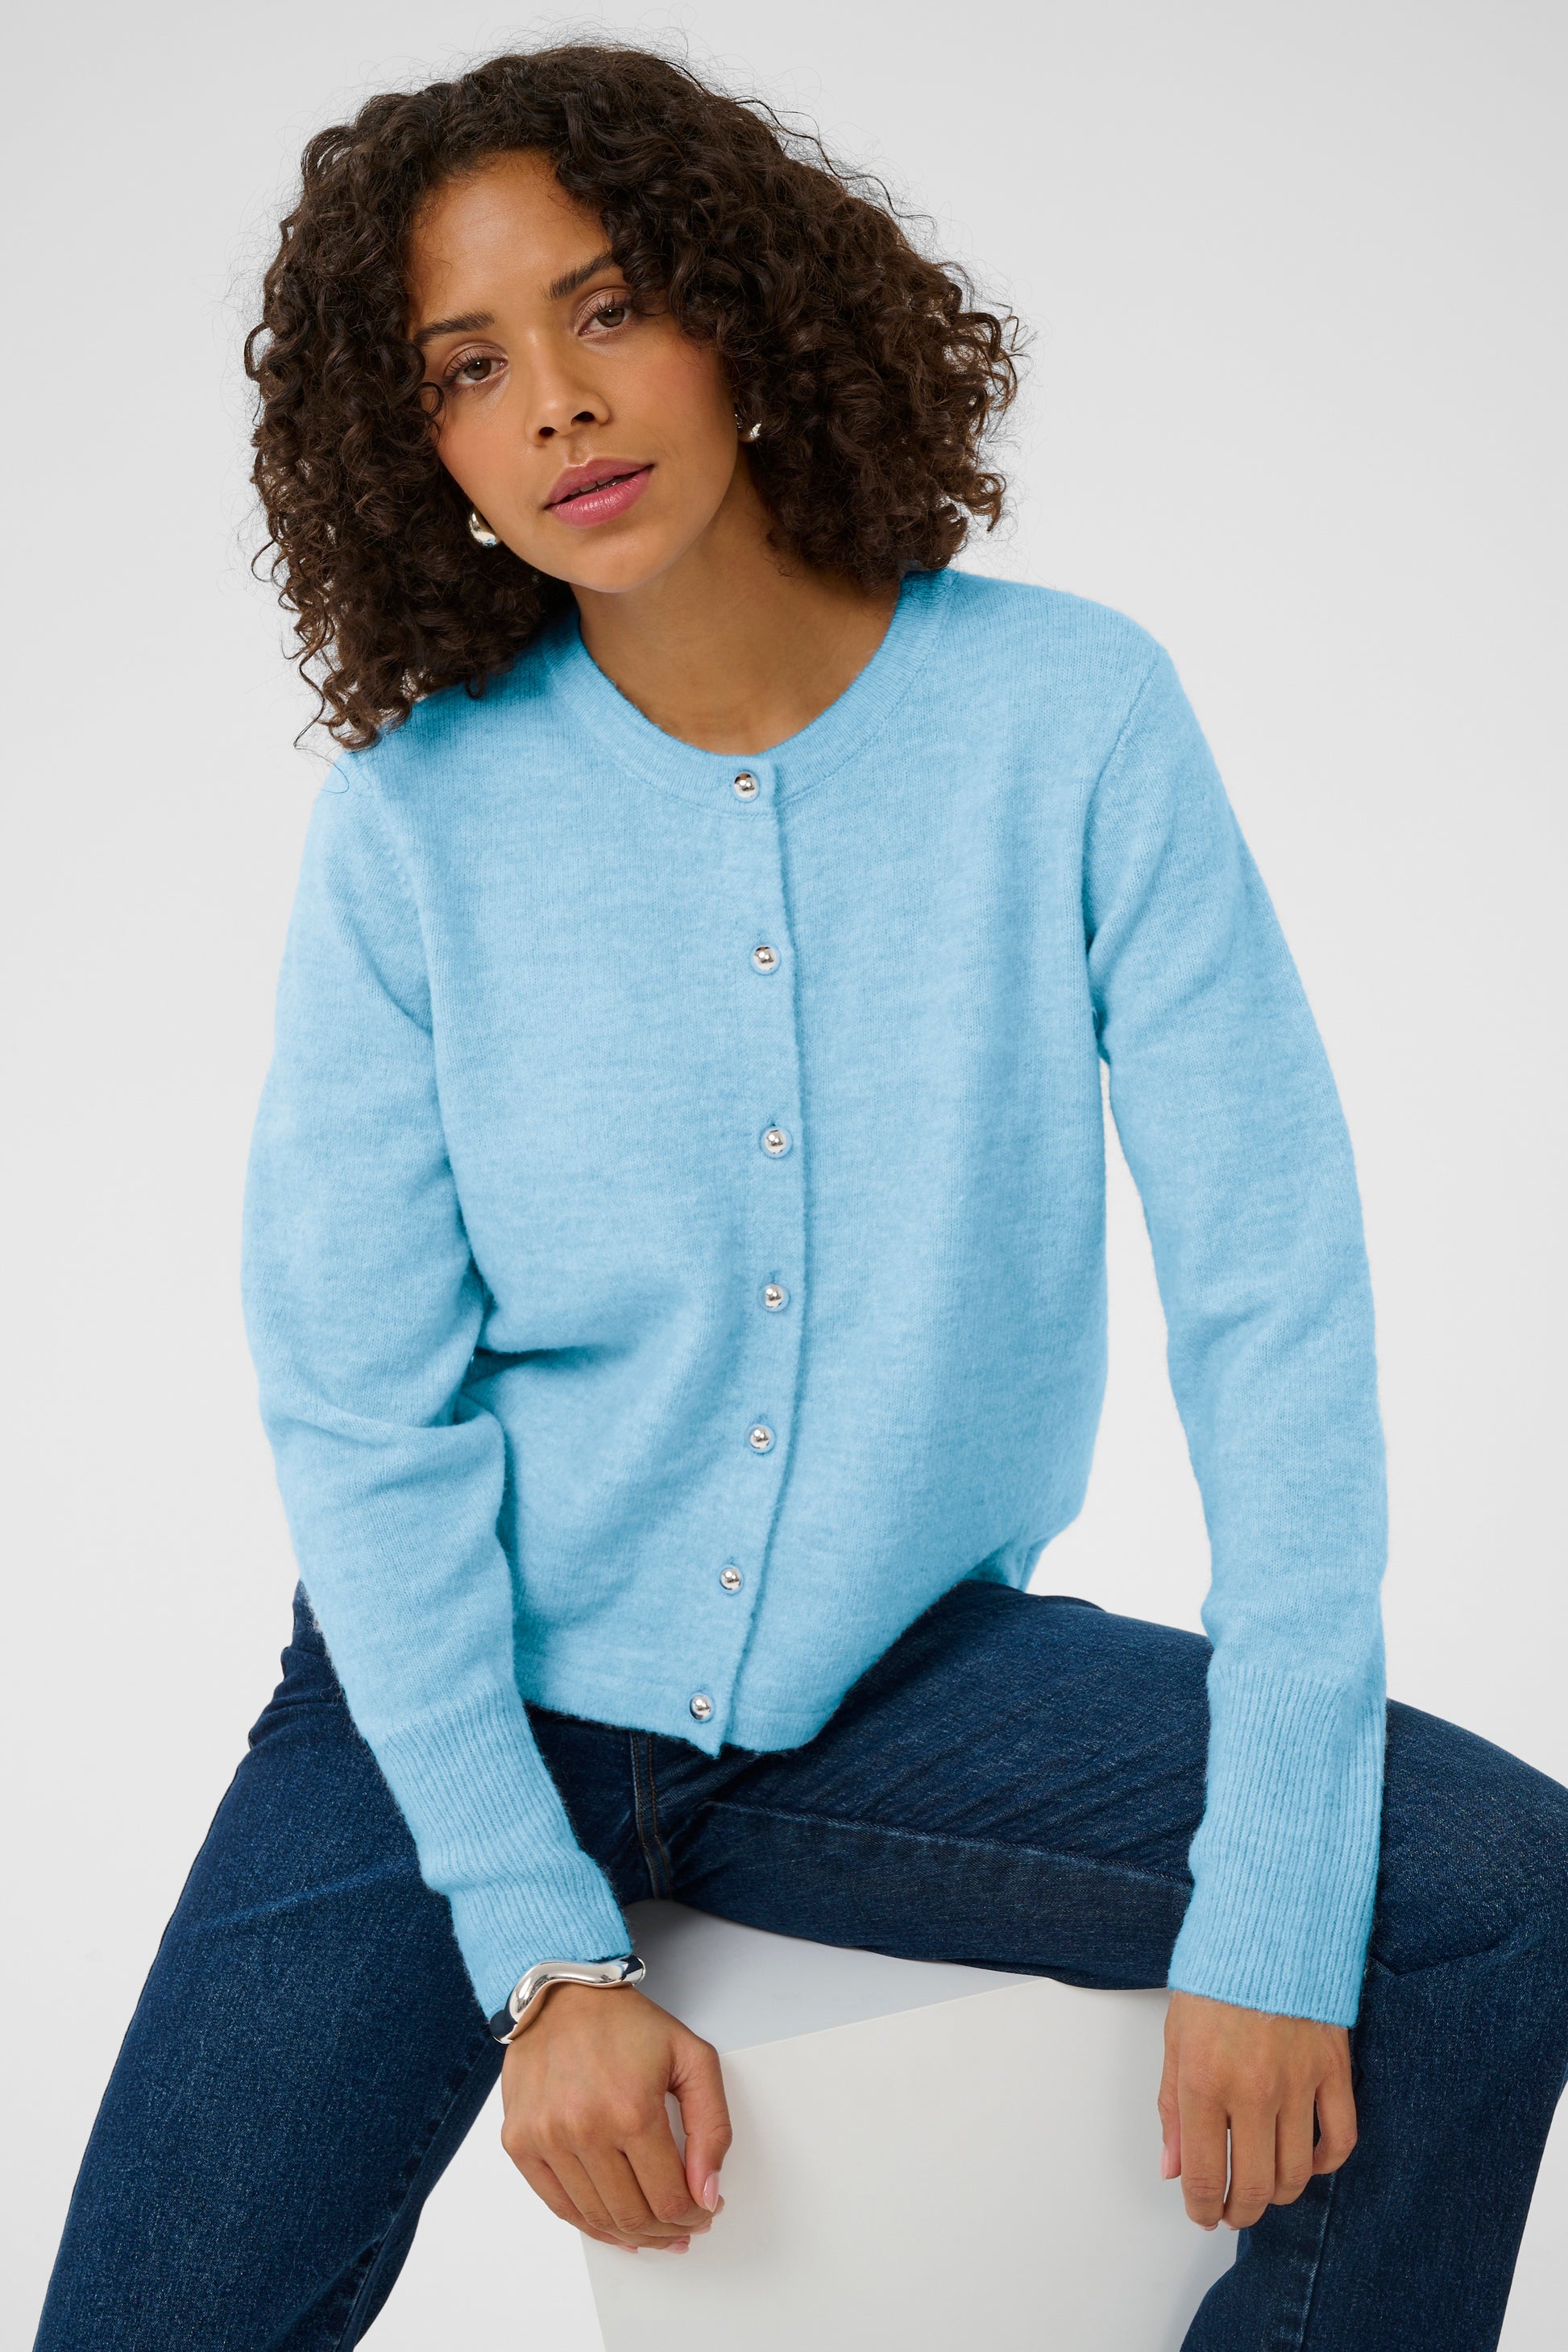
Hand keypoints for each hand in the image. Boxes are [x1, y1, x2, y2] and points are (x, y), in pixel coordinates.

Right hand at [500, 1982, 731, 2251]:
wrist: (563, 1994)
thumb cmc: (627, 2024)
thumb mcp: (693, 2058)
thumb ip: (712, 2127)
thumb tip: (707, 2193)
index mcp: (632, 2109)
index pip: (670, 2198)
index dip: (694, 2216)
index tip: (705, 2211)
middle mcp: (584, 2128)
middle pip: (634, 2215)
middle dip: (668, 2232)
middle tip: (684, 2228)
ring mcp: (546, 2138)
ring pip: (596, 2218)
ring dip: (632, 2234)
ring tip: (653, 2230)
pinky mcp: (519, 2141)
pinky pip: (558, 2206)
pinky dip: (589, 2225)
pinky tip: (612, 2226)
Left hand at [1158, 1990, 1356, 2230]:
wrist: (1265, 1926)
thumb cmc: (1214, 1978)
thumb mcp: (1175, 2039)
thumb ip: (1172, 2109)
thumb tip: (1174, 2169)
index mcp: (1203, 2081)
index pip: (1206, 2175)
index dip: (1203, 2208)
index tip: (1202, 2213)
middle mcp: (1252, 2090)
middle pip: (1255, 2185)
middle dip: (1240, 2210)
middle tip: (1232, 2211)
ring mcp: (1298, 2082)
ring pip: (1297, 2172)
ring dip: (1279, 2195)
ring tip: (1265, 2191)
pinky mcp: (1334, 2070)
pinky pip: (1339, 2139)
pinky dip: (1325, 2163)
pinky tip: (1308, 2162)